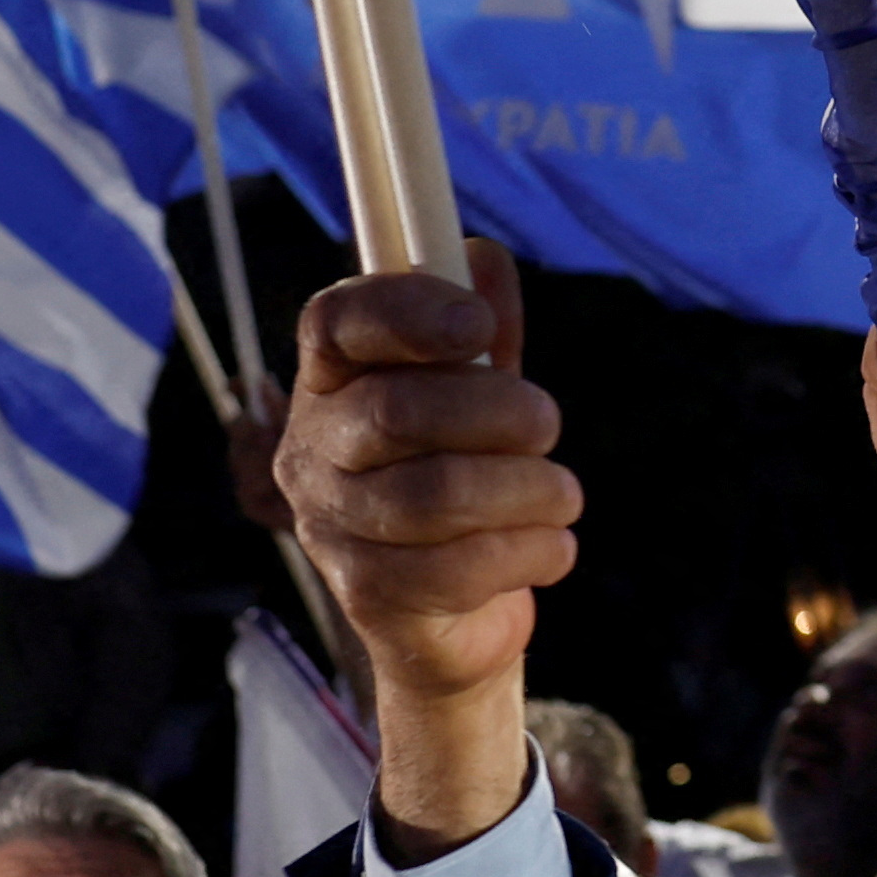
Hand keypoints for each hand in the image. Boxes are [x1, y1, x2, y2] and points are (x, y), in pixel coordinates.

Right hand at [276, 247, 567, 852]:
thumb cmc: (466, 474)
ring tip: (563, 495)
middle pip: (396, 411)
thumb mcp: (482, 393)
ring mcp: (328, 523)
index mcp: (332, 378)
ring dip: (526, 490)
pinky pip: (452, 569)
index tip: (480, 325)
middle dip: (498, 412)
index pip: (335, 322)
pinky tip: (553, 547)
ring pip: (434, 495)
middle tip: (548, 424)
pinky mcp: (363, 593)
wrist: (451, 614)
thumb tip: (484, 262)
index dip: (407, 311)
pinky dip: (525, 552)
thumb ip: (486, 331)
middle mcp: (313, 446)